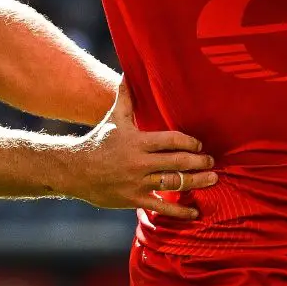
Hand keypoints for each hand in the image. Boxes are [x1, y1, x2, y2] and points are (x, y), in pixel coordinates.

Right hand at [62, 81, 215, 218]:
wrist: (73, 170)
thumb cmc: (97, 141)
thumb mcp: (113, 118)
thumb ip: (125, 97)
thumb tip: (128, 72)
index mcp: (137, 141)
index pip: (172, 140)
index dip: (190, 142)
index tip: (199, 144)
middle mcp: (139, 162)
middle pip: (177, 162)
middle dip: (199, 161)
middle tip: (212, 161)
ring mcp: (137, 183)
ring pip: (173, 183)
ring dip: (196, 182)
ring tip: (213, 179)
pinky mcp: (133, 200)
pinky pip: (160, 206)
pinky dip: (179, 211)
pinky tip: (195, 213)